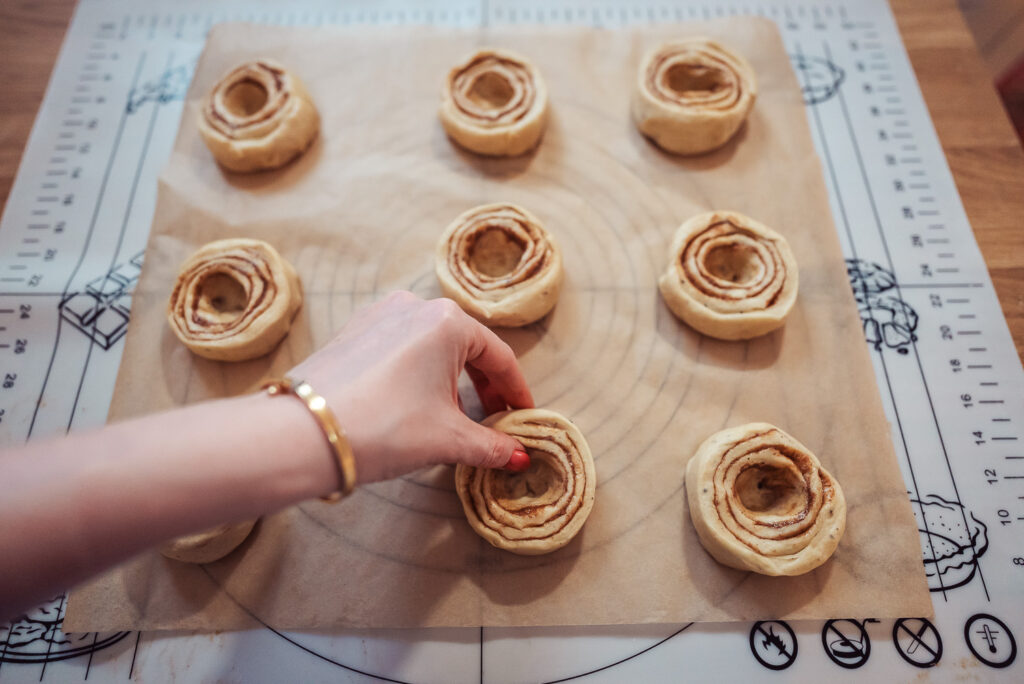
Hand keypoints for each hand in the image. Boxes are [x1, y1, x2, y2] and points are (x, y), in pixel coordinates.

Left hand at [288, 291, 533, 483]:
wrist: (303, 434)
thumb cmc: (382, 428)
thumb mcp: (448, 439)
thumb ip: (491, 445)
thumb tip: (517, 456)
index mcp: (447, 321)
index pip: (499, 358)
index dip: (516, 392)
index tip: (524, 417)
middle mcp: (414, 306)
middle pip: (466, 347)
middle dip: (484, 386)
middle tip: (495, 420)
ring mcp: (378, 315)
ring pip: (431, 346)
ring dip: (450, 380)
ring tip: (453, 417)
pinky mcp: (352, 331)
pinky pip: (400, 348)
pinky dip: (418, 373)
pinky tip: (414, 403)